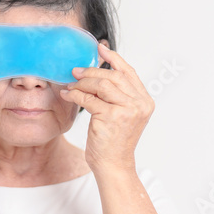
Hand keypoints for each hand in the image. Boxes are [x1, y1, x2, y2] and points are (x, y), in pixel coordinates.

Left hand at [59, 42, 153, 171]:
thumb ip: (117, 95)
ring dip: (83, 83)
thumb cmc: (114, 141)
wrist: (113, 165)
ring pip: (101, 85)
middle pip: (113, 76)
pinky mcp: (111, 117)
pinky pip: (89, 99)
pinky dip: (76, 95)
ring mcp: (127, 110)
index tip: (100, 48)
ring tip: (71, 85)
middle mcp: (139, 104)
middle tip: (75, 71)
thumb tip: (99, 71)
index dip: (114, 59)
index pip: (129, 72)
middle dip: (92, 71)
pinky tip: (68, 95)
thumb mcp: (121, 115)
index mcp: (144, 101)